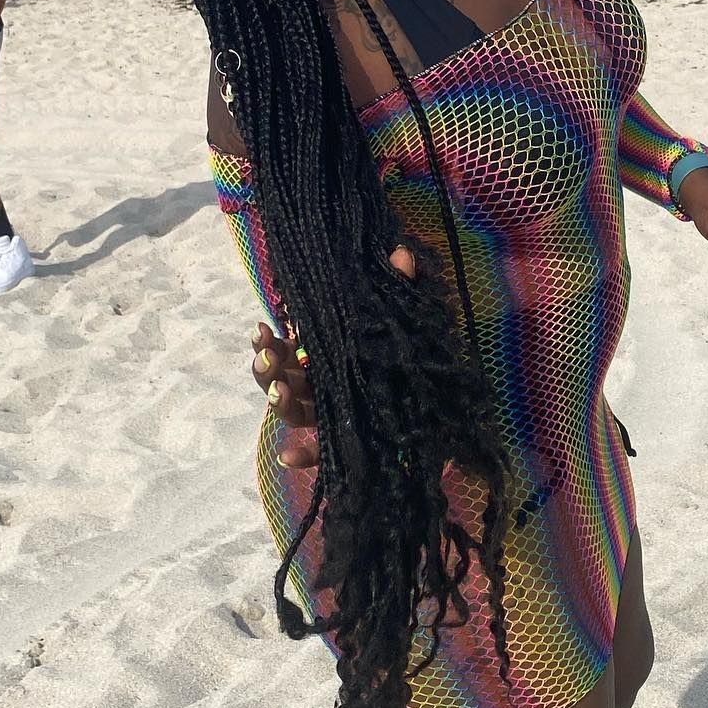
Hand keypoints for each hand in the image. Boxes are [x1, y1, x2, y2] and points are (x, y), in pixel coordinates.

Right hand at [249, 246, 415, 467]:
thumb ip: (399, 287)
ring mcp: (335, 413)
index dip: (270, 341)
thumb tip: (401, 251)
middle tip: (270, 358)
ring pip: (295, 411)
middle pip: (283, 378)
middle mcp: (326, 383)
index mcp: (331, 354)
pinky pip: (324, 452)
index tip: (261, 329)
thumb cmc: (415, 355)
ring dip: (280, 402)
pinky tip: (290, 456)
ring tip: (280, 392)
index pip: (290, 347)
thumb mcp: (406, 318)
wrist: (446, 402)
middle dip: (268, 367)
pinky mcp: (351, 441)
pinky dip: (305, 454)